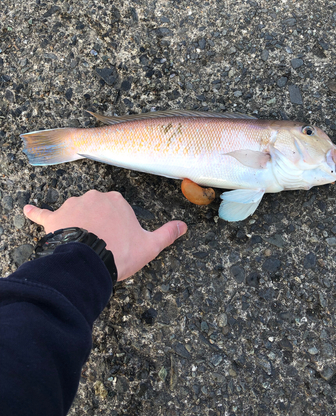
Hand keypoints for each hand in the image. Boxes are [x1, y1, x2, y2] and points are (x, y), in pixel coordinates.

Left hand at [23, 190, 186, 280]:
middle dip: (98, 224)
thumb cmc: (119, 252)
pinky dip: (34, 213)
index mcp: (116, 201)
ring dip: (76, 223)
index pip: (117, 209)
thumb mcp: (149, 246)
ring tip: (80, 245)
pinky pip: (42, 214)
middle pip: (97, 208)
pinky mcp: (54, 218)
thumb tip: (185, 225)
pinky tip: (26, 210)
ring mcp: (72, 206)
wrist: (89, 262)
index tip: (118, 241)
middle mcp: (94, 197)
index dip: (118, 226)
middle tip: (101, 245)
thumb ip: (167, 234)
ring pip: (75, 212)